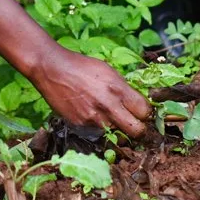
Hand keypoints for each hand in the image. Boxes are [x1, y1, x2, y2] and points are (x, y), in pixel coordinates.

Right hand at [28, 48, 152, 136]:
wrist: (52, 69)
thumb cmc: (81, 67)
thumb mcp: (108, 71)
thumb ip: (123, 88)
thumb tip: (137, 102)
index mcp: (117, 89)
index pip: (145, 111)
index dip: (147, 114)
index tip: (144, 113)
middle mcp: (108, 105)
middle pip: (136, 131)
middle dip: (140, 129)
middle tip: (136, 125)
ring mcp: (93, 118)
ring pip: (116, 132)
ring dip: (115, 126)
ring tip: (105, 113)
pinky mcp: (80, 125)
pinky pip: (97, 131)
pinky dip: (97, 124)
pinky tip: (89, 111)